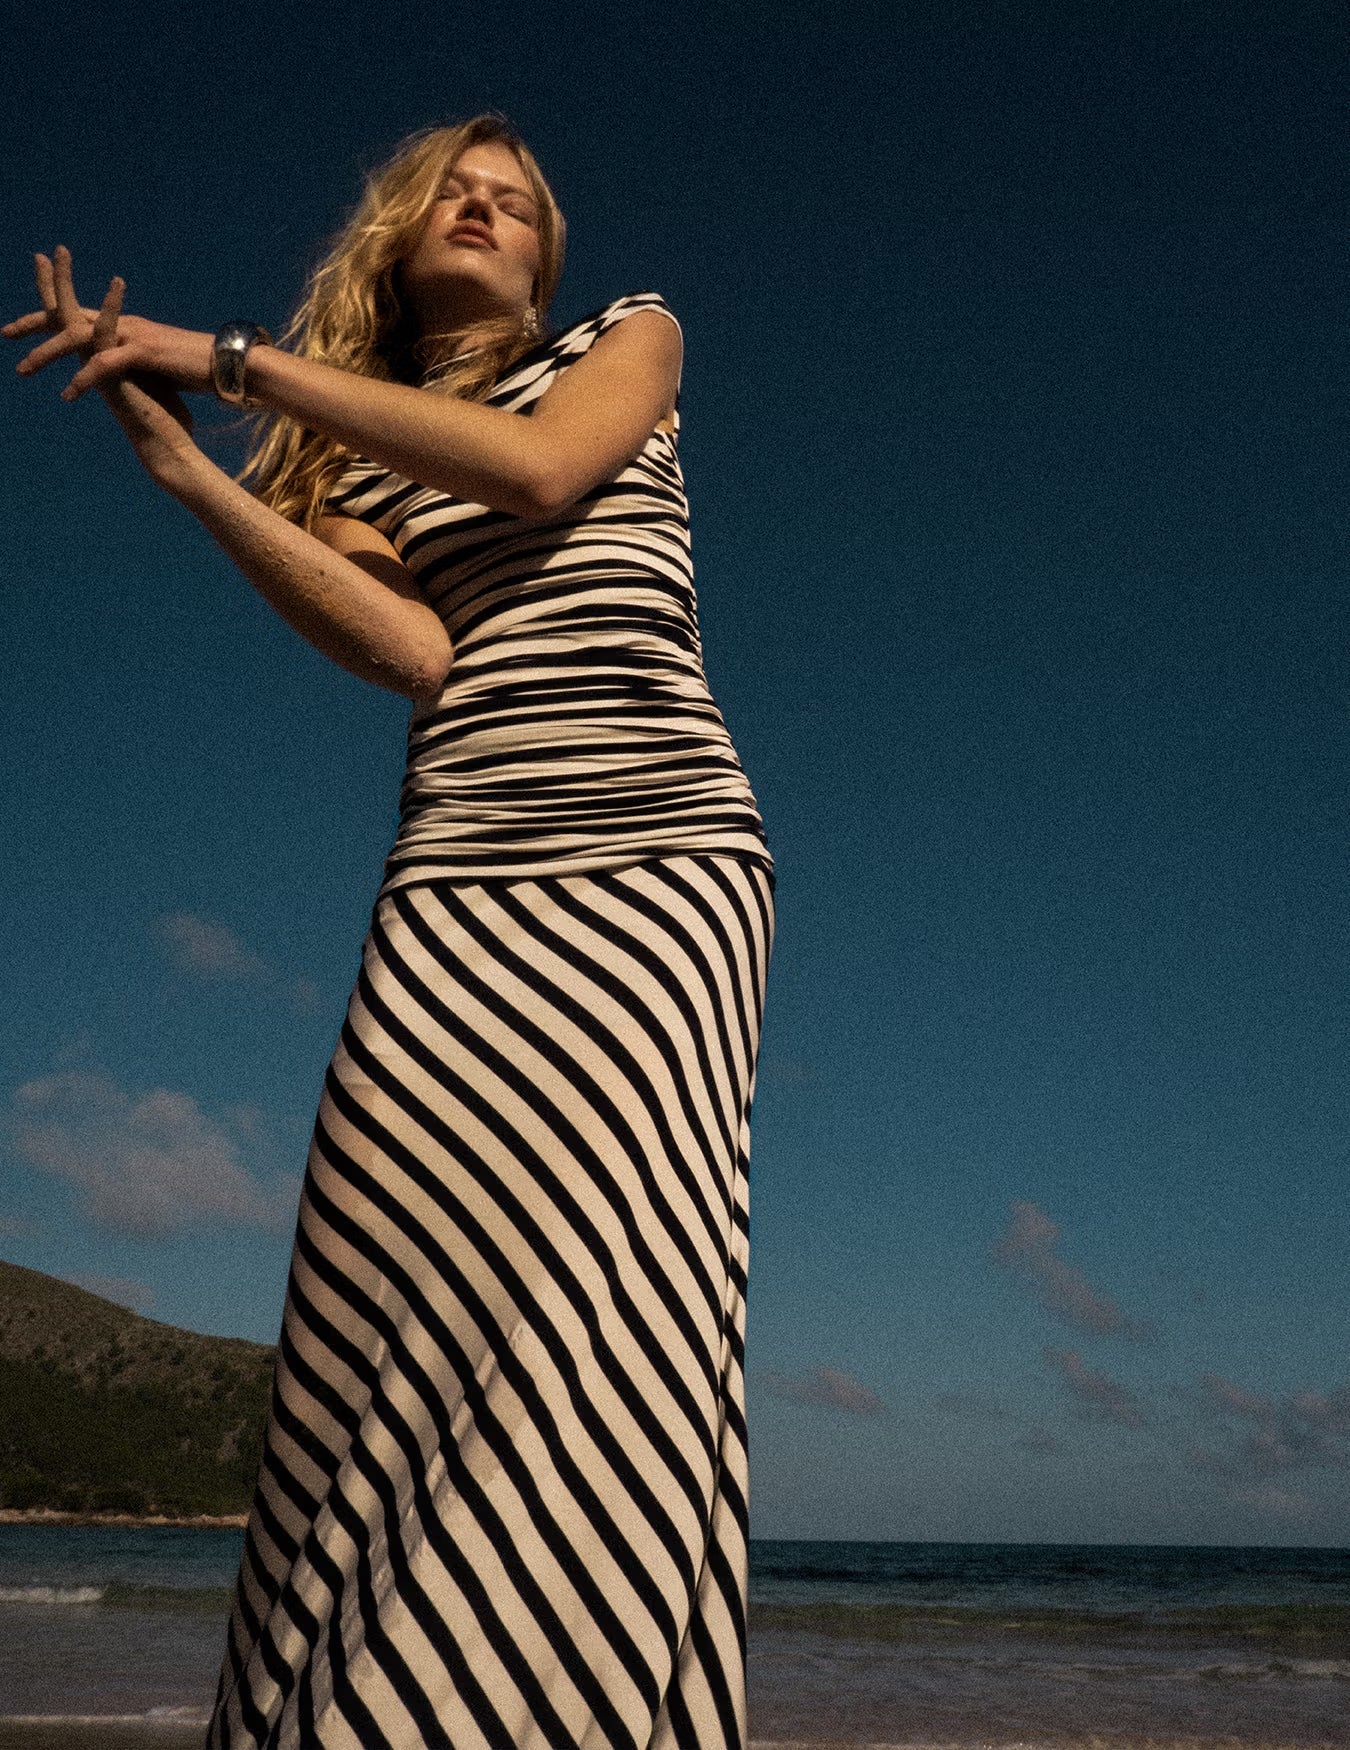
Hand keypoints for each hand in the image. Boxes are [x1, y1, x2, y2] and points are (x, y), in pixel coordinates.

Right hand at [10, 247, 200, 485]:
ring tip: (59, 253)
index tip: (51, 266)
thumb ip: (140, 367)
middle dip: (50, 284)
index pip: (77, 320)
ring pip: (75, 319)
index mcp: (100, 358)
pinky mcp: (115, 371)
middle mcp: (93, 359)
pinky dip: (114, 307)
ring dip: (65, 284)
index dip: (62, 296)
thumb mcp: (150, 382)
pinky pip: (110, 333)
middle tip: (41, 254)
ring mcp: (100, 365)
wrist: (166, 445)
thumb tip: (147, 361)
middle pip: (64, 316)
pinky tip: (116, 282)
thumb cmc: (163, 419)